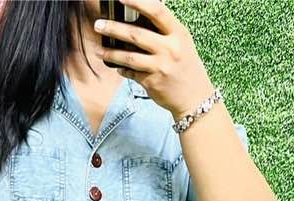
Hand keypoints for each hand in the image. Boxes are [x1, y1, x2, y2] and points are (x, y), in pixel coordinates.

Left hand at [94, 0, 215, 117]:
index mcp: (178, 33)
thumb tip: (139, 19)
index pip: (156, 11)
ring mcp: (160, 66)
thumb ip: (165, 31)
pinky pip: (132, 73)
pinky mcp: (153, 82)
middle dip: (113, 28)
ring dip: (111, 53)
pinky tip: (116, 67)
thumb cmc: (187, 67)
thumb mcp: (182, 43)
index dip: (137, 2)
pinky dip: (122, 70)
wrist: (195, 98)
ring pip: (129, 57)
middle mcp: (169, 48)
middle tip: (98, 25)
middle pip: (136, 34)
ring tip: (99, 50)